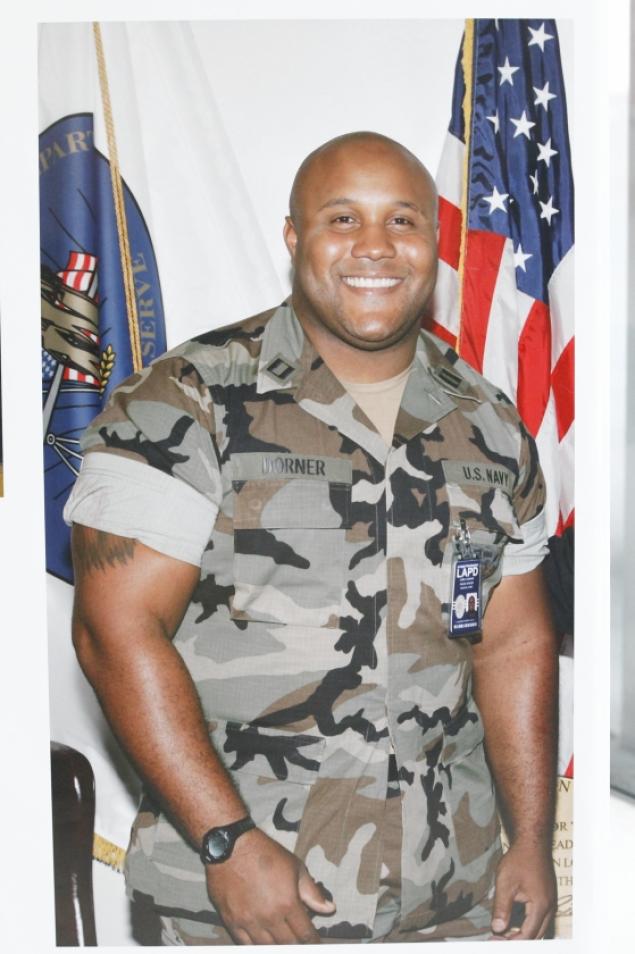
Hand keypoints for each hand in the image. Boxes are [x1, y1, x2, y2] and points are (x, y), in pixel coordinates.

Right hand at [205, 827, 335, 942]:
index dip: (312, 941)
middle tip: (299, 940)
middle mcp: (269, 917)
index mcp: (288, 903)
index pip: (304, 934)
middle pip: (287, 944)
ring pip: (267, 947)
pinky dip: (256, 945)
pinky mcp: (231, 921)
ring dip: (277, 945)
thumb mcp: (295, 867)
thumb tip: (330, 909)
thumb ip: (312, 892)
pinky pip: (246, 944)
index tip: (315, 943)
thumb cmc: (266, 854)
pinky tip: (262, 941)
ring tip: (282, 940)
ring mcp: (249, 921)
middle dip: (296, 943)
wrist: (231, 847)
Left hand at [490, 842, 556, 939]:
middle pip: (536, 936)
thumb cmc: (519, 859)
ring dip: (523, 934)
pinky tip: (513, 921)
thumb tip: (497, 929)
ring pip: (540, 929)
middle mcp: (550, 908)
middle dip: (517, 941)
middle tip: (498, 940)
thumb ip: (501, 908)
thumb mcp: (505, 883)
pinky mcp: (547, 897)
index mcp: (541, 906)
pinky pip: (540, 919)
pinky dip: (528, 925)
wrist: (532, 841)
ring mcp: (550, 903)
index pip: (527, 935)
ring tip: (504, 933)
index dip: (510, 942)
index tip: (494, 941)